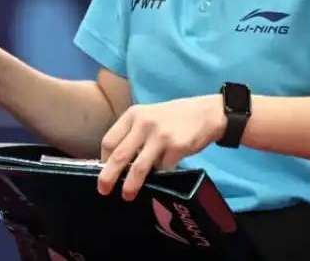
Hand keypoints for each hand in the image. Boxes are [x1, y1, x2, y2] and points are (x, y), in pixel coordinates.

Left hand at [96, 95, 225, 200]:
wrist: (206, 113)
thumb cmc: (173, 118)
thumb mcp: (148, 117)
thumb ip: (133, 134)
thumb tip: (115, 163)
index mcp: (133, 115)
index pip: (110, 141)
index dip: (104, 160)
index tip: (103, 171)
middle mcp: (144, 123)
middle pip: (119, 155)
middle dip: (108, 176)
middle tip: (103, 189)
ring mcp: (161, 136)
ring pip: (139, 167)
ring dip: (130, 185)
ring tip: (126, 195)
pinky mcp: (177, 147)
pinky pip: (163, 169)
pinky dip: (160, 174)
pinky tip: (163, 171)